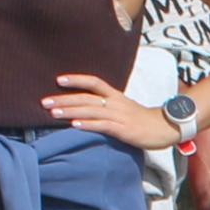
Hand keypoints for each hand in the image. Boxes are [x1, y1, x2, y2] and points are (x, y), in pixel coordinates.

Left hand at [43, 72, 175, 149]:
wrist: (165, 128)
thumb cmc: (142, 120)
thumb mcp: (124, 108)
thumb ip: (107, 106)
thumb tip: (87, 109)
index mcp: (115, 95)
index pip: (94, 82)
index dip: (76, 80)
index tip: (58, 80)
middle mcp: (115, 103)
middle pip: (86, 97)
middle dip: (64, 99)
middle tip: (44, 102)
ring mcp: (119, 116)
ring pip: (91, 111)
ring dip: (71, 111)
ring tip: (54, 113)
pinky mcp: (123, 129)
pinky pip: (102, 125)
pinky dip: (87, 125)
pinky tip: (74, 126)